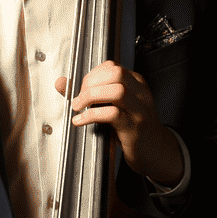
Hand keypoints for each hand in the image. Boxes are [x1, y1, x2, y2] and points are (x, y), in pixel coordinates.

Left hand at [55, 61, 182, 184]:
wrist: (155, 151)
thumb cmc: (131, 126)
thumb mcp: (112, 105)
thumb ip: (87, 92)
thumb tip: (61, 83)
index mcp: (136, 83)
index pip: (112, 67)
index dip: (92, 75)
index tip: (81, 88)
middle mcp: (140, 93)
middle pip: (116, 74)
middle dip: (91, 83)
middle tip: (79, 98)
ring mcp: (139, 110)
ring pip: (116, 91)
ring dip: (91, 97)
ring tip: (78, 107)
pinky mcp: (134, 127)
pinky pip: (113, 114)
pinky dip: (92, 115)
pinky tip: (81, 121)